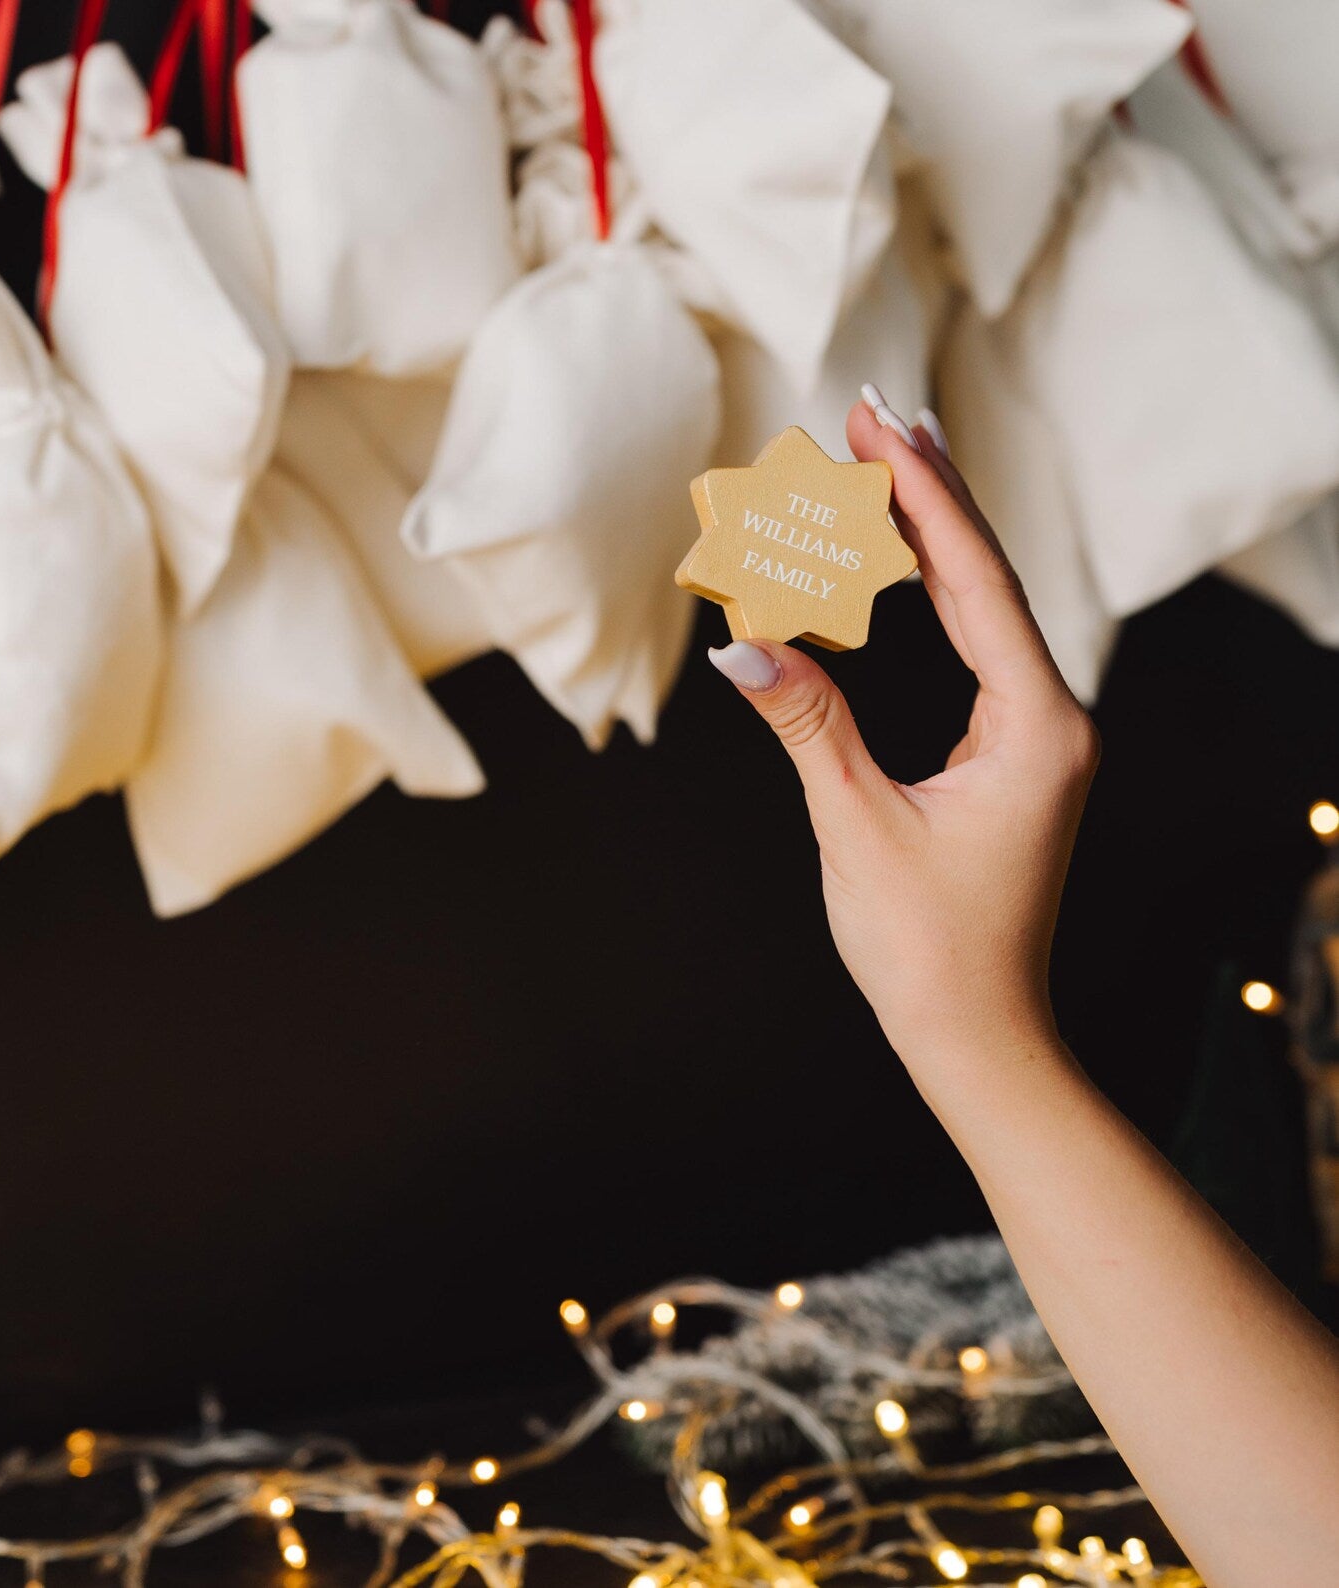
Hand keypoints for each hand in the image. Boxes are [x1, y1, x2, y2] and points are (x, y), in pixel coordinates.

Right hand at [708, 391, 1099, 1071]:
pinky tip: (907, 560)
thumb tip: (738, 645)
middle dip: (928, 494)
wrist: (979, 1032)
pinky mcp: (1016, 754)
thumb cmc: (926, 947)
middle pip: (988, 577)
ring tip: (882, 462)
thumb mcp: (856, 827)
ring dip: (931, 537)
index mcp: (1037, 727)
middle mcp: (1054, 718)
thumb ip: (806, 723)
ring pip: (984, 608)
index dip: (921, 498)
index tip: (876, 426)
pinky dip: (935, 596)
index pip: (974, 582)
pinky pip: (975, 650)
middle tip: (872, 415)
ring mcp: (1040, 736)